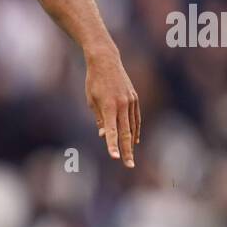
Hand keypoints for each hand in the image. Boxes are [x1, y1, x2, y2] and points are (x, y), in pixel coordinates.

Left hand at [85, 49, 139, 167]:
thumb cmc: (94, 82)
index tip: (114, 158)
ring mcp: (130, 101)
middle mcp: (122, 105)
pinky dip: (135, 130)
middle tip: (129, 166)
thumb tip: (104, 136)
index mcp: (108, 106)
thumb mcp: (91, 100)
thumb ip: (100, 119)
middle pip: (125, 132)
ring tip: (130, 158)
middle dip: (127, 151)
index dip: (112, 145)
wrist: (106, 61)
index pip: (111, 131)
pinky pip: (136, 118)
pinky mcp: (134, 98)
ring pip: (132, 127)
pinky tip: (135, 140)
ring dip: (131, 143)